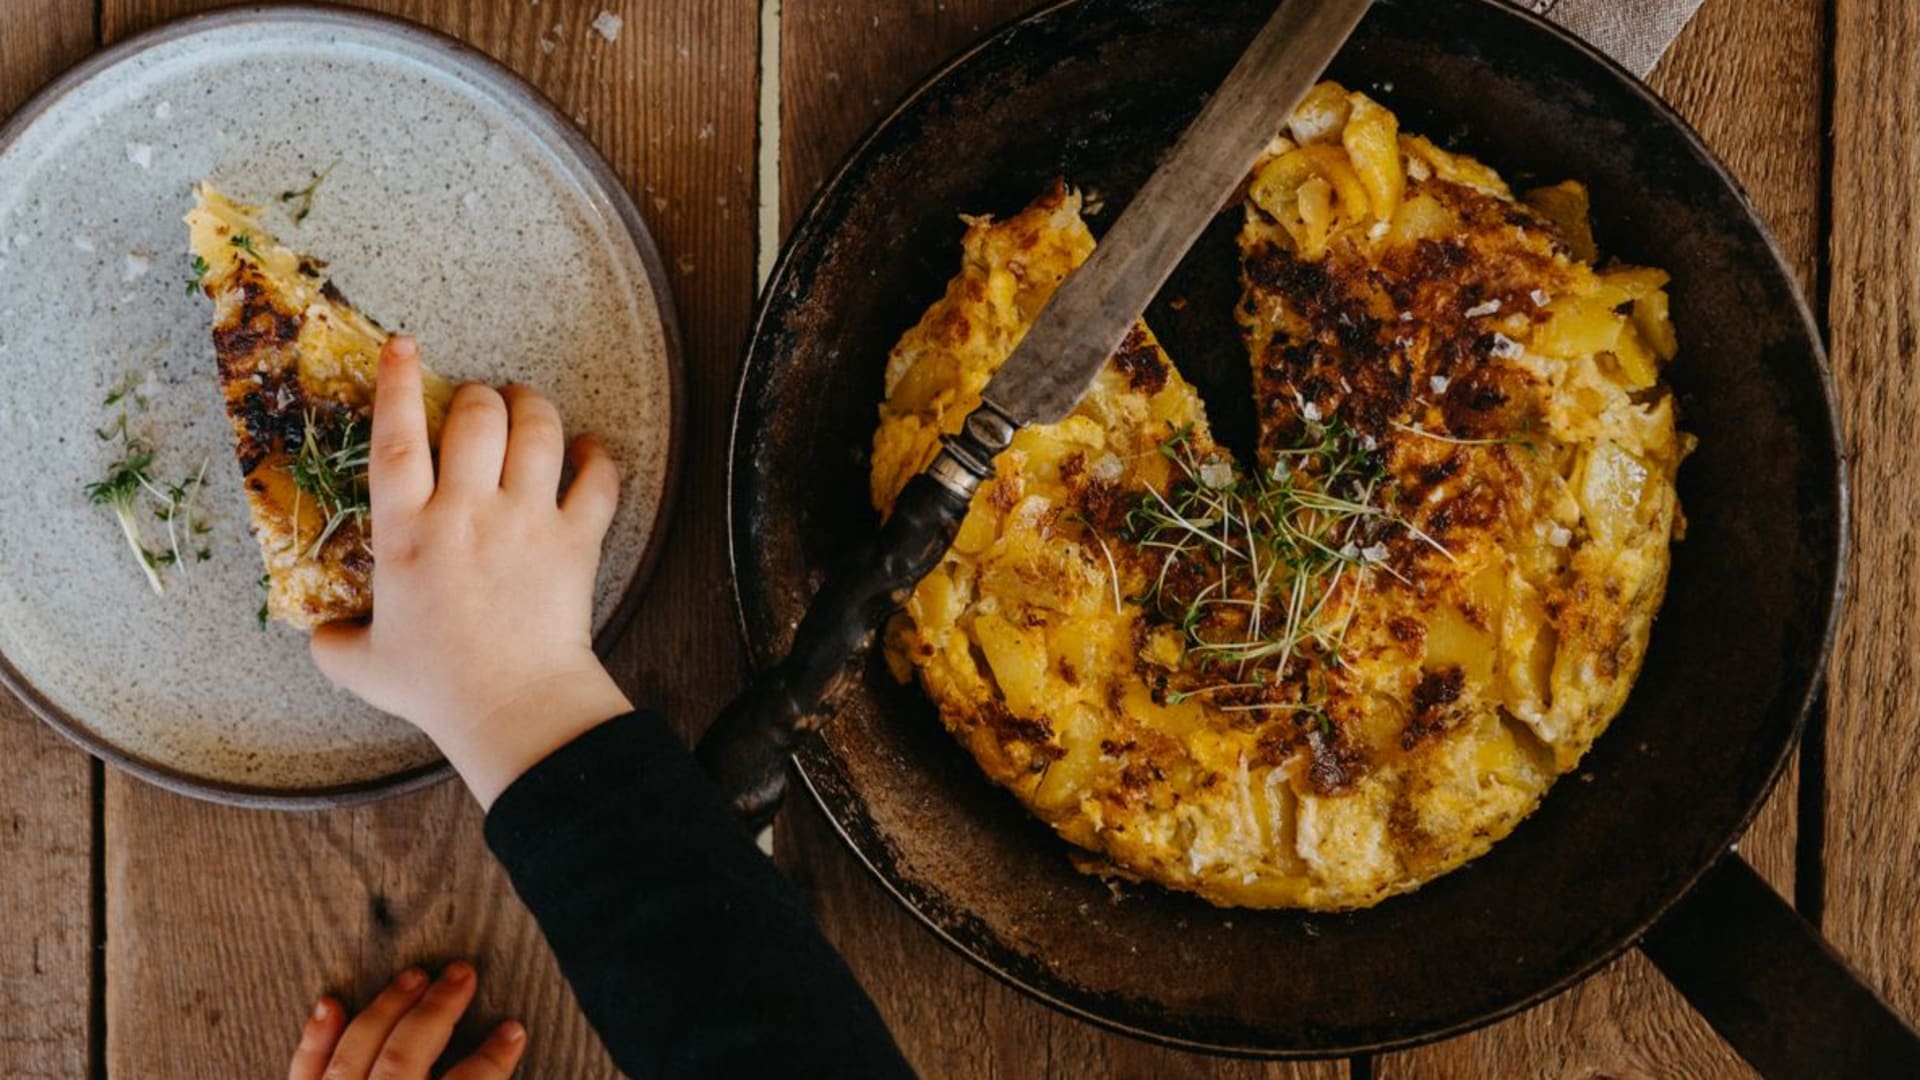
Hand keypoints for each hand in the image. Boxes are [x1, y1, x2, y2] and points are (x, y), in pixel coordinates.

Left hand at [287, 963, 525, 1079]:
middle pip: (406, 1060)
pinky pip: (302, 1075)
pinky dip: (315, 1039)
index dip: (494, 1059)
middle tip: (463, 974)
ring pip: (355, 1057)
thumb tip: (504, 1042)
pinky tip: (330, 1003)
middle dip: (437, 1011)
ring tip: (415, 976)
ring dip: (386, 1010)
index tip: (513, 1029)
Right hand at [312, 336, 632, 806]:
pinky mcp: (576, 539)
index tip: (404, 347)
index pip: (397, 439)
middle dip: (479, 397)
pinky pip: (597, 478)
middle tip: (479, 406)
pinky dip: (596, 457)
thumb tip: (319, 634)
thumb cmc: (439, 688)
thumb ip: (334, 641)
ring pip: (538, 431)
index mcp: (408, 534)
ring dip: (534, 408)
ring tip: (529, 407)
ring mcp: (526, 521)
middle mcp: (467, 514)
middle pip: (477, 417)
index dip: (398, 385)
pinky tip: (587, 454)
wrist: (515, 707)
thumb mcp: (364, 666)